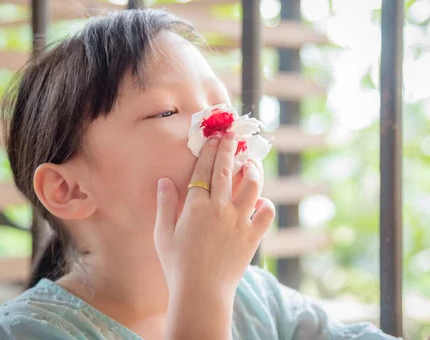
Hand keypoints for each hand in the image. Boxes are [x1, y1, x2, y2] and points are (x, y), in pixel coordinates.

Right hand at [154, 131, 274, 338]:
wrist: (201, 293)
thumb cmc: (177, 265)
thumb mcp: (163, 235)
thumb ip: (165, 205)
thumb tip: (164, 181)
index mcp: (196, 206)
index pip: (204, 170)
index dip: (209, 152)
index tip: (214, 138)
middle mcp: (219, 208)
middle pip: (227, 170)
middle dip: (230, 149)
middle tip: (232, 136)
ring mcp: (239, 221)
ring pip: (252, 186)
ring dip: (252, 171)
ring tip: (251, 164)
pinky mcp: (253, 236)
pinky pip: (266, 213)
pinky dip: (265, 204)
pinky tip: (260, 201)